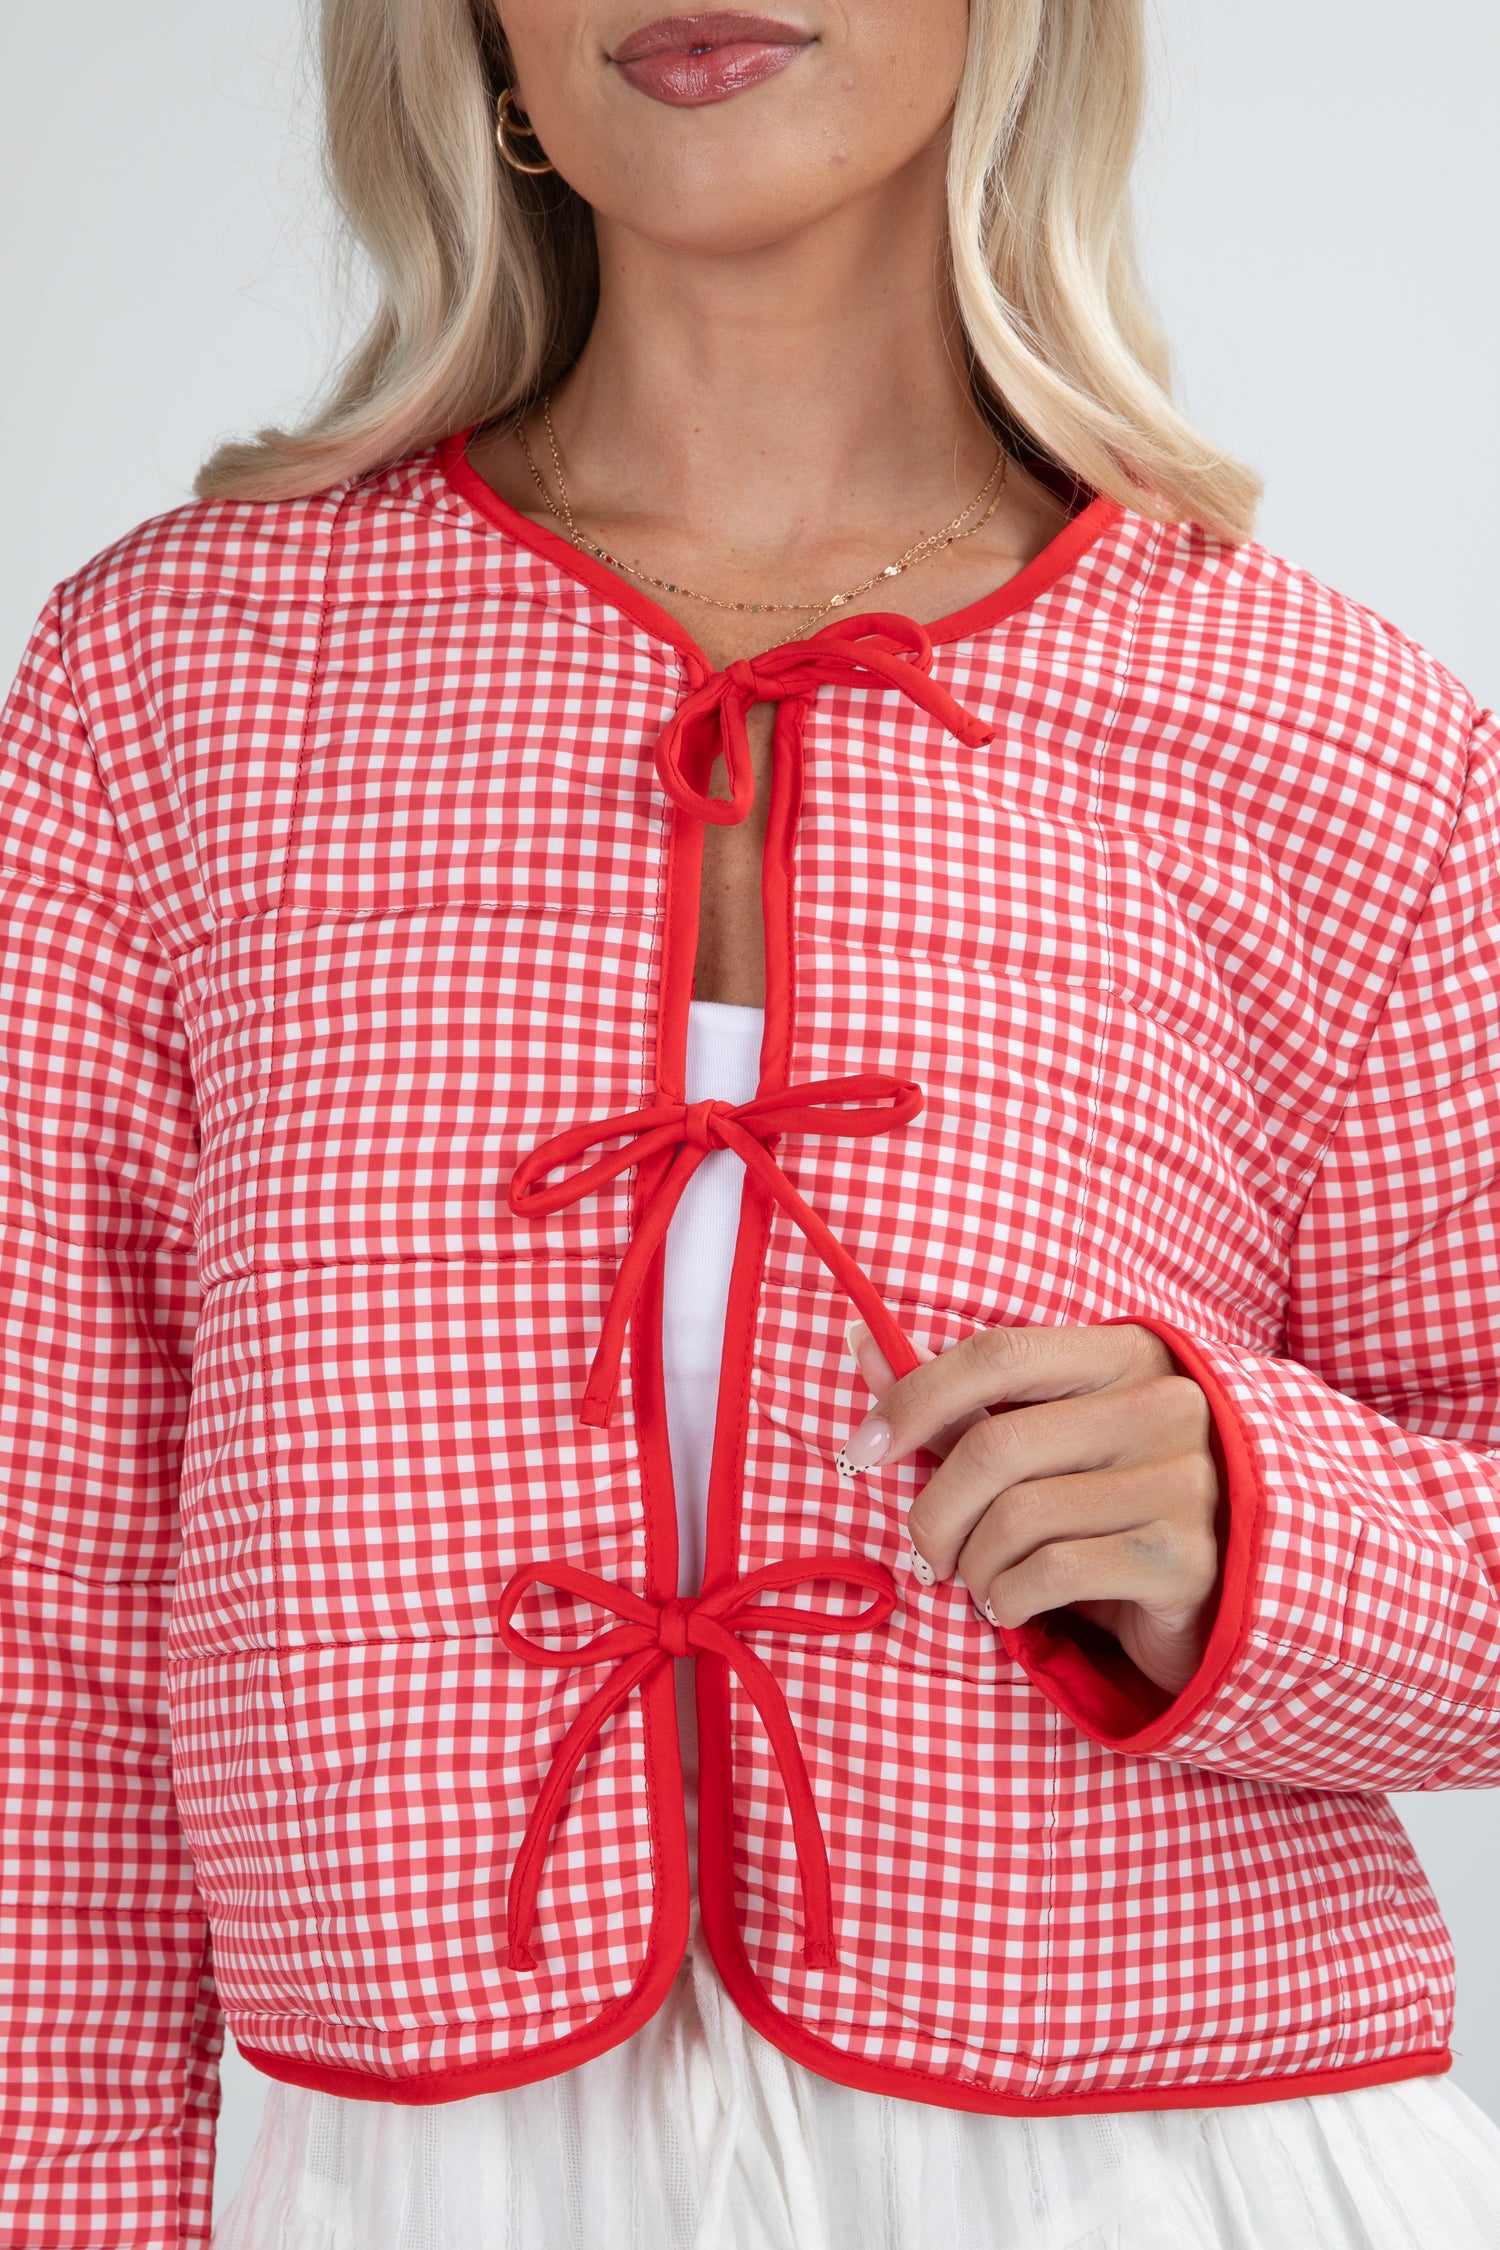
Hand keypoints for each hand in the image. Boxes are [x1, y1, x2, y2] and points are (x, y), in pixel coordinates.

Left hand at [835, 1322, 1223, 1695]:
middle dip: (934, 1512)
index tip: (863, 1448)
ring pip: (1017, 1518)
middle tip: (927, 1553)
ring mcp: (1181, 1481)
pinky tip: (1013, 1606)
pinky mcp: (1182, 1558)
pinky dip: (1007, 1598)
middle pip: (994, 1447)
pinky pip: (1050, 1572)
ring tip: (981, 1582)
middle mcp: (1163, 1406)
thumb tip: (862, 1338)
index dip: (915, 1397)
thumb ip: (959, 1400)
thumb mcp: (1043, 1442)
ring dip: (974, 1565)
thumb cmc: (1110, 1505)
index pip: (998, 1353)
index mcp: (1127, 1355)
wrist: (1222, 1591)